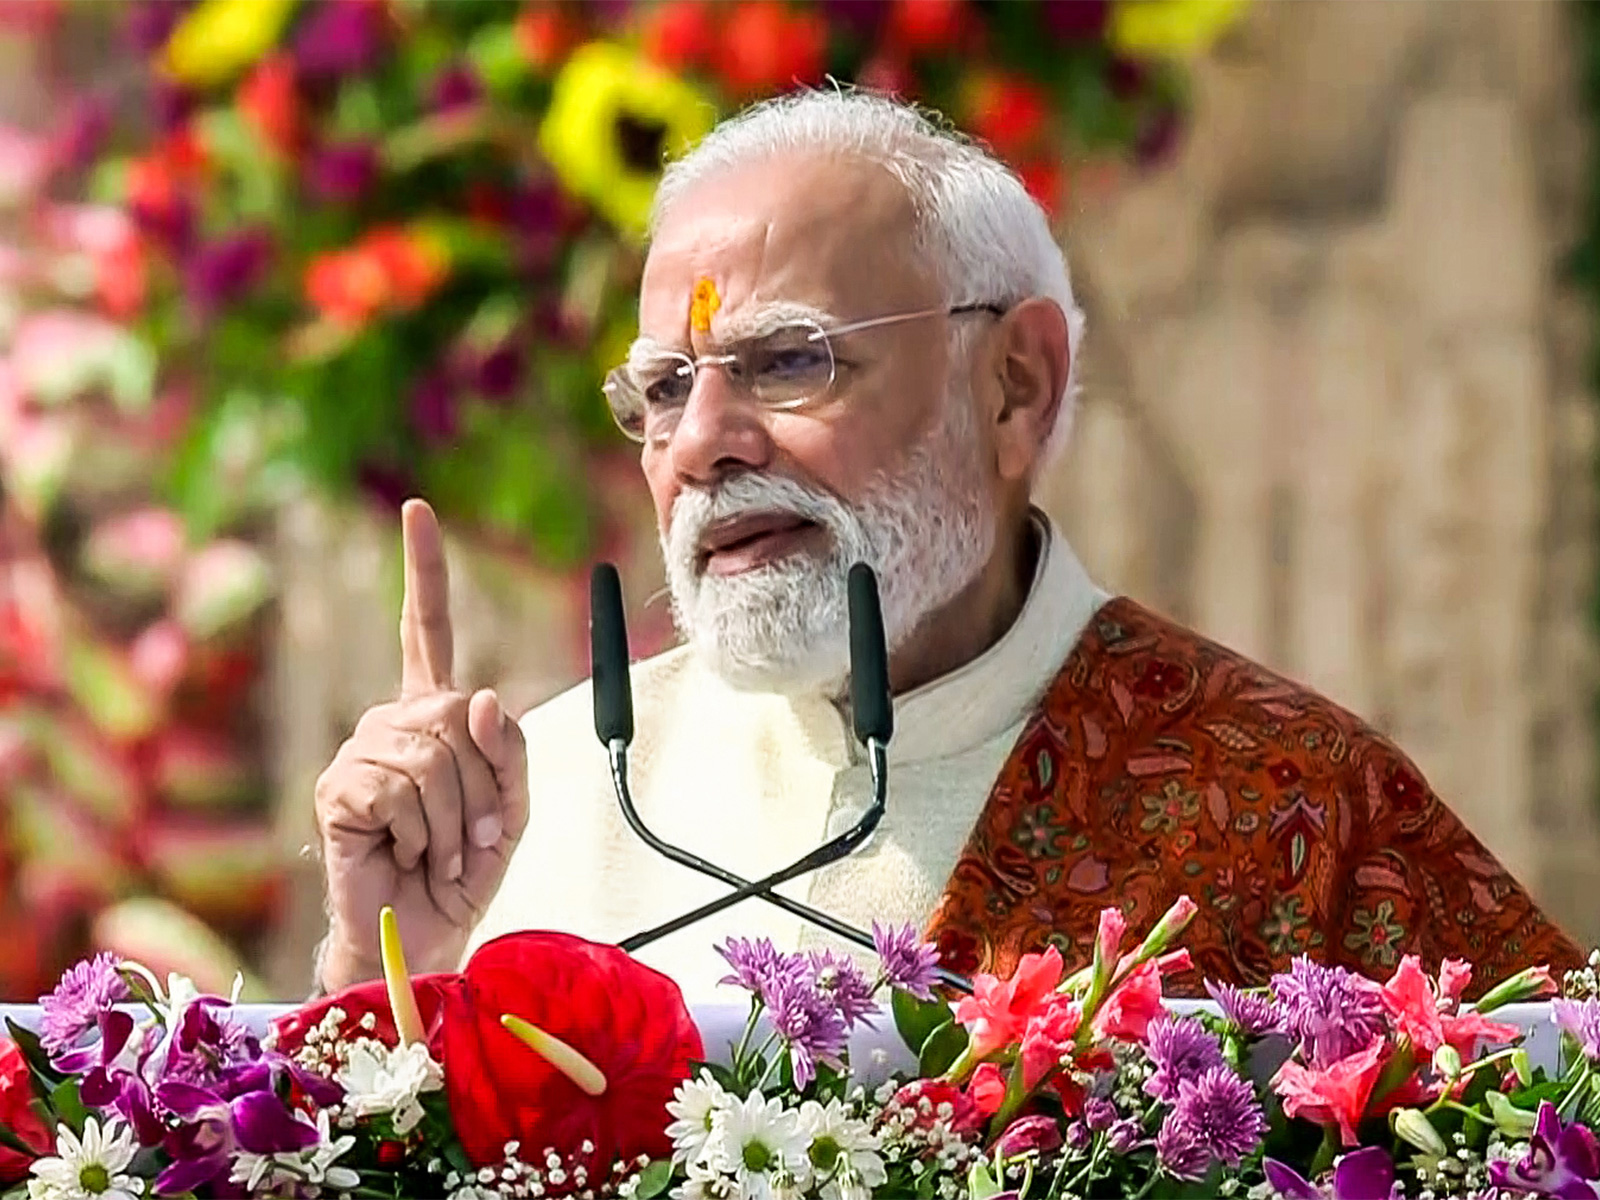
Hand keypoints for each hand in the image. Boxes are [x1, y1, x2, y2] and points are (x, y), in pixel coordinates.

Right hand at [313, 499, 529, 991]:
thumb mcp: (512, 808)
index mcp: (433, 716)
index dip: (424, 572)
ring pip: (436, 756)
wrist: (423, 936)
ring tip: (439, 851)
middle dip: (484, 786)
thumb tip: (479, 695)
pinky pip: (403, 789)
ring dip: (457, 819)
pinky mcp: (339, 789)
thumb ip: (509, 752)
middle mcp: (392, 722)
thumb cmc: (464, 870)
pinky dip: (424, 833)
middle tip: (471, 836)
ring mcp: (359, 751)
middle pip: (458, 714)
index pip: (427, 631)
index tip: (418, 510)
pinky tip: (406, 853)